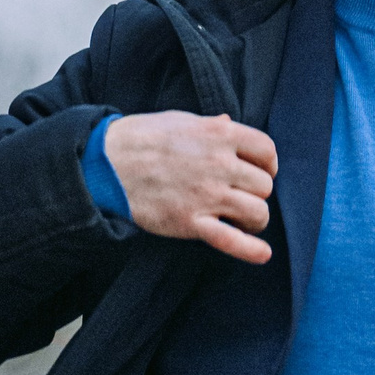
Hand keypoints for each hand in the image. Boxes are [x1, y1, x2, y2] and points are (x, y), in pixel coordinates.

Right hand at [101, 112, 276, 264]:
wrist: (107, 163)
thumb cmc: (142, 137)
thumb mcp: (180, 121)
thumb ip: (210, 125)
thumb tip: (228, 123)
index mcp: (219, 135)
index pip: (266, 151)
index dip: (267, 164)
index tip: (260, 171)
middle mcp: (219, 164)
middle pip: (264, 185)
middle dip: (256, 192)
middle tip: (241, 195)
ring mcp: (207, 195)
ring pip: (257, 212)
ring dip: (254, 218)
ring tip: (242, 218)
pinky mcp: (191, 221)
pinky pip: (231, 240)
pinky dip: (250, 249)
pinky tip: (263, 254)